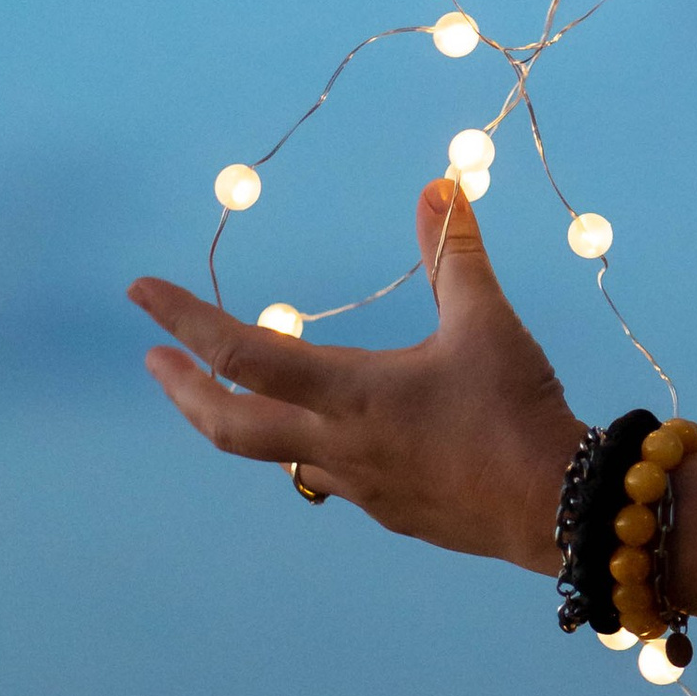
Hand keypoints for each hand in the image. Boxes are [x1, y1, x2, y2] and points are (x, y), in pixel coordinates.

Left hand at [130, 181, 584, 572]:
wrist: (556, 509)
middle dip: (182, 390)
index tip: (140, 293)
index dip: (184, 318)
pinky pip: (326, 474)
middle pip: (227, 426)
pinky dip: (305, 443)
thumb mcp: (487, 323)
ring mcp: (358, 484)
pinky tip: (332, 430)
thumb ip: (455, 255)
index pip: (241, 353)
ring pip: (271, 453)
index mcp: (349, 393)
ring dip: (237, 418)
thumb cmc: (516, 411)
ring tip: (230, 391)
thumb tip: (438, 187)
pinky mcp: (388, 508)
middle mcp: (336, 443)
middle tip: (153, 361)